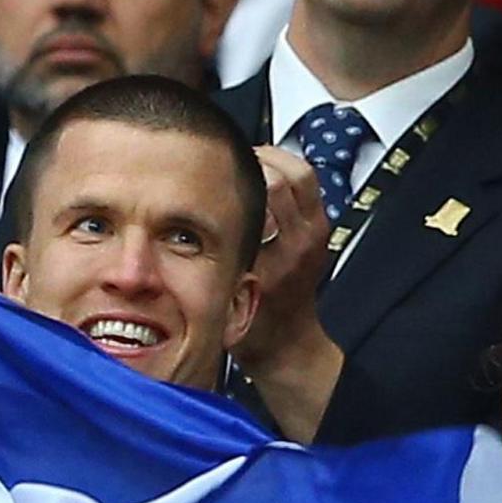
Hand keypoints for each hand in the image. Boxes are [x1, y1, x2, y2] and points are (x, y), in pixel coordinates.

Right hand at [229, 146, 336, 373]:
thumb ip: (209, 260)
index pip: (268, 189)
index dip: (237, 172)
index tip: (212, 168)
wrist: (287, 344)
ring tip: (247, 161)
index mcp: (277, 253)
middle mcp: (302, 239)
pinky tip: (260, 177)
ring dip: (276, 160)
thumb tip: (180, 219)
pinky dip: (286, 172)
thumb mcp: (221, 292)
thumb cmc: (253, 326)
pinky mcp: (321, 230)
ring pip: (303, 173)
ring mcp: (316, 233)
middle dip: (258, 158)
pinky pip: (309, 186)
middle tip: (230, 160)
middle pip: (289, 173)